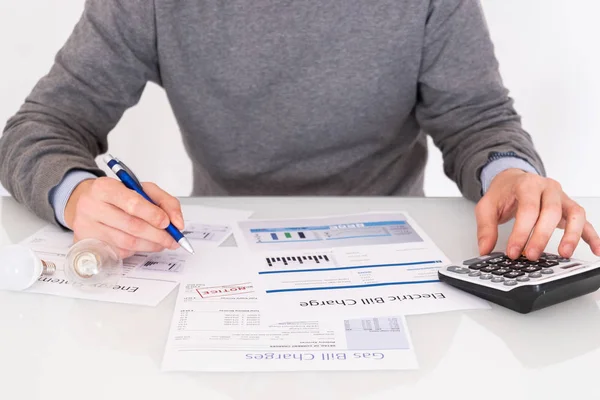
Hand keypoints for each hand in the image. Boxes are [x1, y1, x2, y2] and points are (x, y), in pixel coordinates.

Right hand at [64, 177, 184, 258]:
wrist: (88, 202)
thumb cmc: (119, 196)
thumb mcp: (143, 189)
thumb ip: (165, 202)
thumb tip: (177, 223)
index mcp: (105, 187)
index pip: (132, 203)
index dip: (153, 215)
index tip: (168, 223)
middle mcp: (91, 206)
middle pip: (131, 226)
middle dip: (158, 235)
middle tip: (173, 240)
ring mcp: (87, 227)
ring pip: (127, 242)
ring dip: (150, 245)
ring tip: (163, 243)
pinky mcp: (87, 244)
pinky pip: (119, 251)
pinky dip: (137, 250)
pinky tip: (144, 244)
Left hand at [475, 169, 599, 259]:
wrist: (514, 179)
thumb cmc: (503, 192)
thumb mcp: (487, 206)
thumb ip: (485, 228)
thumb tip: (485, 249)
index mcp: (527, 184)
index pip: (528, 209)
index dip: (521, 232)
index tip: (513, 251)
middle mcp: (548, 188)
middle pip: (551, 212)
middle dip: (541, 236)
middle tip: (531, 256)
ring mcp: (562, 197)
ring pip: (575, 214)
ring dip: (572, 235)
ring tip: (564, 254)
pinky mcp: (570, 208)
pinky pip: (585, 221)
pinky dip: (591, 236)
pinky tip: (596, 249)